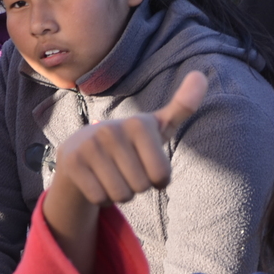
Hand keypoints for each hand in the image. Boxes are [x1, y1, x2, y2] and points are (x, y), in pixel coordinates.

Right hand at [44, 70, 206, 273]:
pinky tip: (97, 180)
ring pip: (121, 195)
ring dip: (121, 194)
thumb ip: (182, 106)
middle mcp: (112, 130)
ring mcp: (89, 145)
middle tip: (126, 168)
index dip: (158, 180)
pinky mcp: (72, 163)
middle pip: (141, 187)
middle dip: (138, 186)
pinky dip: (102, 197)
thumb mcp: (158, 126)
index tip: (147, 163)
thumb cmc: (132, 142)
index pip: (161, 176)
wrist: (81, 148)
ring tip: (113, 174)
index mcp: (139, 123)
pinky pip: (100, 198)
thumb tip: (201, 75)